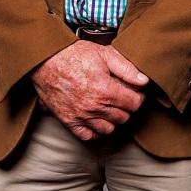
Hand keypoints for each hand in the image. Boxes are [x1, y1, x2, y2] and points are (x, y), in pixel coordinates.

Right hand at [31, 41, 148, 140]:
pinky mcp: (68, 121)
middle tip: (124, 97)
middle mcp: (94, 107)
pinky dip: (96, 131)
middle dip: (127, 107)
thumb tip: (144, 80)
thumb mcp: (104, 54)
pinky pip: (88, 135)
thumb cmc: (74, 54)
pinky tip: (98, 120)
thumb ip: (127, 68)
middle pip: (123, 117)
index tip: (136, 92)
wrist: (46, 60)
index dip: (139, 97)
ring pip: (108, 129)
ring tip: (111, 107)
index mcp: (105, 90)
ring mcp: (80, 116)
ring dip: (113, 119)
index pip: (134, 104)